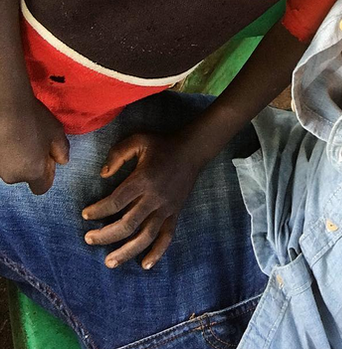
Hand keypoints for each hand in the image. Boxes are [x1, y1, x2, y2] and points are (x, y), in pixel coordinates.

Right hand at [0, 97, 69, 193]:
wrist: (7, 106)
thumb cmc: (34, 120)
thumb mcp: (56, 133)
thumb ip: (62, 150)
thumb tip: (62, 161)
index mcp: (33, 172)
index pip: (42, 188)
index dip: (47, 174)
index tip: (48, 157)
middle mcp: (13, 176)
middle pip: (26, 176)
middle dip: (32, 164)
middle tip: (36, 143)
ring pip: (13, 168)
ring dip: (19, 158)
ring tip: (22, 136)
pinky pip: (4, 160)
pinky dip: (8, 152)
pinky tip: (12, 136)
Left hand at [82, 132, 203, 269]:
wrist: (192, 151)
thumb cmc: (162, 145)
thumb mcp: (138, 140)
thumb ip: (118, 154)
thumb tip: (102, 175)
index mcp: (143, 179)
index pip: (116, 201)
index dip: (98, 210)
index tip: (85, 215)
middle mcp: (154, 197)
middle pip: (127, 224)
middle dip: (105, 235)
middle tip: (88, 239)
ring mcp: (166, 208)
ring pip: (146, 236)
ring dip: (126, 252)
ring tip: (109, 262)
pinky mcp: (175, 213)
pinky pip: (167, 237)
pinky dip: (157, 252)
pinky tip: (145, 265)